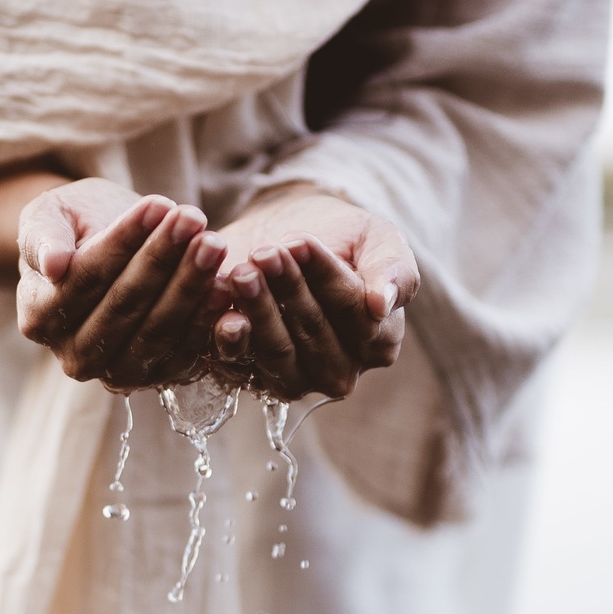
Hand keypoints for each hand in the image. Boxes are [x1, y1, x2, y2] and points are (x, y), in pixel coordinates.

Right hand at [17, 179, 230, 388]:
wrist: (100, 250)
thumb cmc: (73, 226)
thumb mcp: (50, 215)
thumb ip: (44, 236)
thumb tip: (54, 264)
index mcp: (39, 317)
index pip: (87, 278)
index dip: (124, 241)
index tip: (159, 203)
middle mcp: (73, 356)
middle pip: (124, 307)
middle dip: (163, 259)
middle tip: (195, 219)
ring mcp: (115, 374)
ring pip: (156, 330)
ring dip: (189, 286)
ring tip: (214, 242)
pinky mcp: (155, 377)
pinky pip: (184, 352)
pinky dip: (206, 320)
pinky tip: (226, 284)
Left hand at [209, 185, 418, 398]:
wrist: (286, 234)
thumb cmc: (342, 237)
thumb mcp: (378, 239)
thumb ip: (394, 269)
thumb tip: (383, 304)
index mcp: (378, 342)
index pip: (354, 313)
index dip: (326, 276)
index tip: (299, 240)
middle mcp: (339, 371)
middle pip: (314, 334)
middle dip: (288, 289)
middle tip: (264, 252)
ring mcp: (294, 379)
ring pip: (277, 351)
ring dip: (258, 310)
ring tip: (241, 270)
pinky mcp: (250, 376)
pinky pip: (238, 362)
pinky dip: (227, 334)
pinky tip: (218, 300)